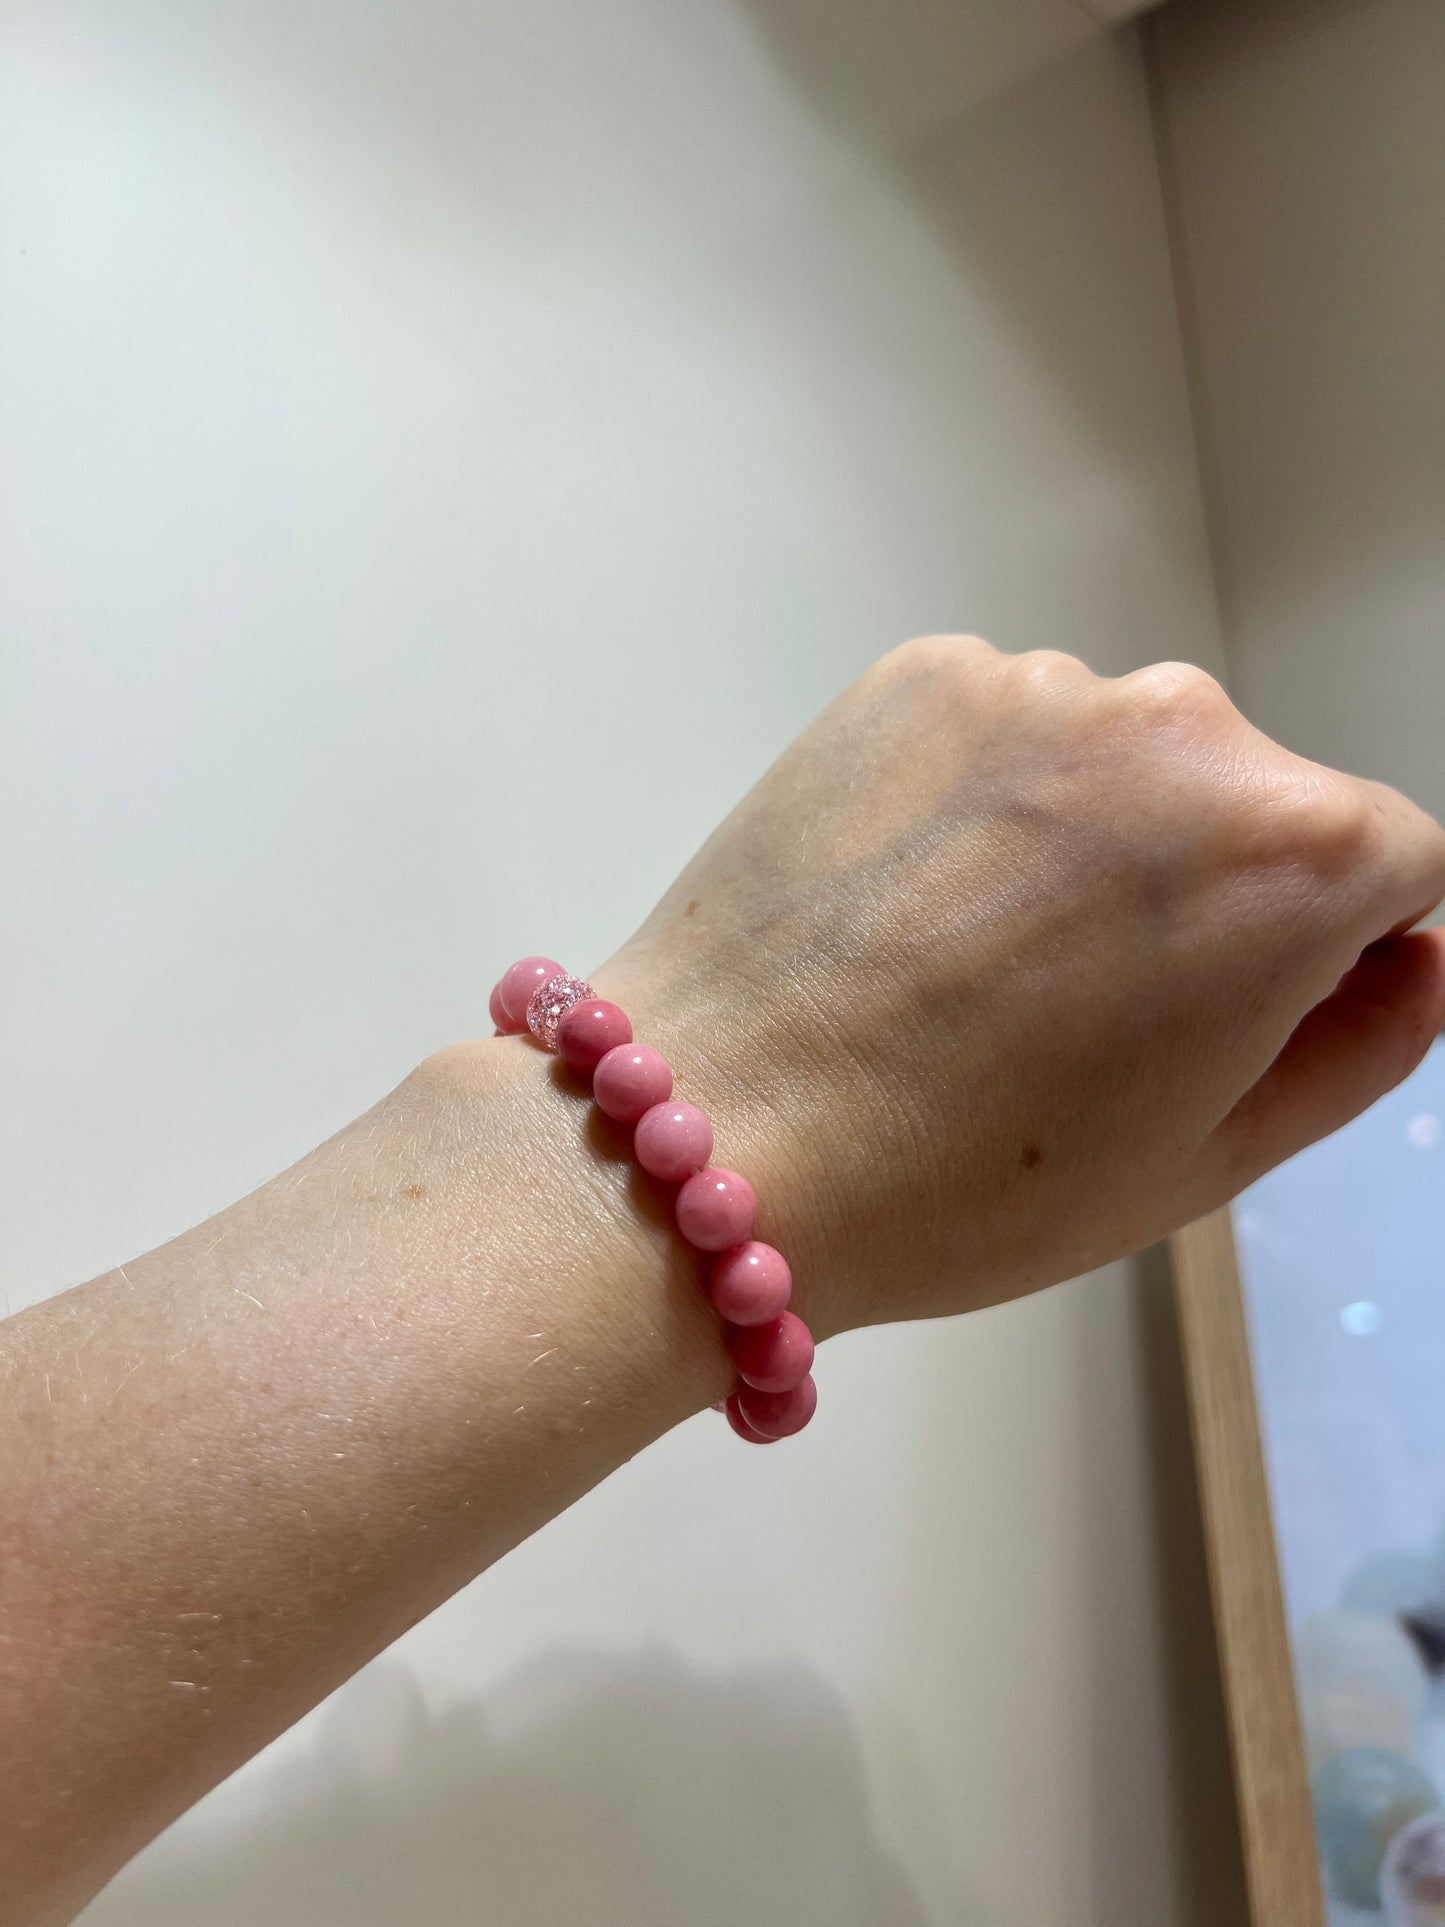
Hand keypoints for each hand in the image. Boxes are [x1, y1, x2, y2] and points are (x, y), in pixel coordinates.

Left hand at [594, 638, 1444, 1335]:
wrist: (718, 1128)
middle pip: (1258, 802)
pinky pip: (1012, 730)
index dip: (1327, 960)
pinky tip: (915, 903)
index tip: (1221, 1022)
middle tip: (1077, 1015)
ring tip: (975, 965)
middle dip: (1206, 894)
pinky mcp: (920, 675)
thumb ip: (1364, 1039)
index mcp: (1290, 850)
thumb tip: (1418, 954)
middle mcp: (1179, 726)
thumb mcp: (1212, 1156)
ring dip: (1090, 840)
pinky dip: (990, 799)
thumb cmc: (962, 1179)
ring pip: (1127, 761)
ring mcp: (1037, 686)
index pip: (1394, 868)